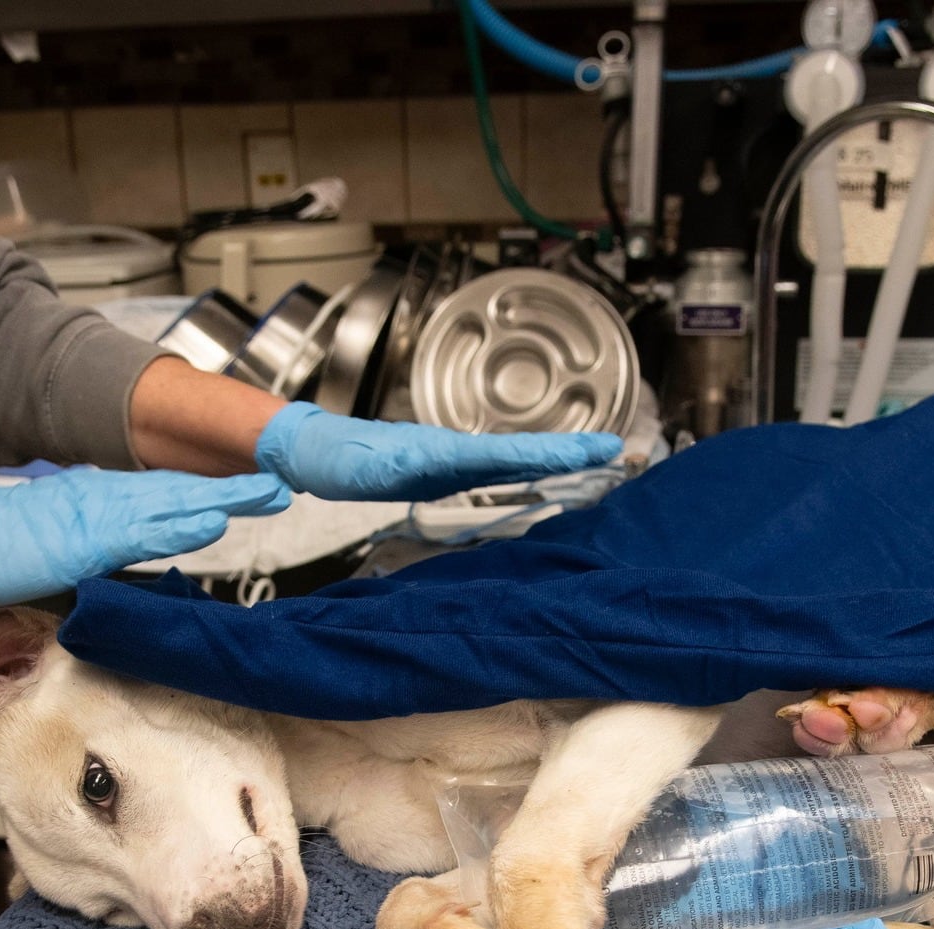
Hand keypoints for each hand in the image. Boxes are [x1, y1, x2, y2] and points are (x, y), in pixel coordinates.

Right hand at [0, 466, 290, 616]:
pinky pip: (144, 530)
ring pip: (173, 504)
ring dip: (222, 498)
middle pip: (181, 492)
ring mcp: (97, 515)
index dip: (210, 492)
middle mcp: (103, 498)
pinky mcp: (87, 537)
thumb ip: (96, 561)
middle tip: (280, 486)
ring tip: (267, 494)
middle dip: (233, 489)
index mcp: (98, 501)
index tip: (249, 492)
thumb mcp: (57, 554)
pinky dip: (181, 524)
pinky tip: (214, 519)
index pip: (165, 496)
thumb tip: (126, 581)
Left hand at [254, 401, 622, 501]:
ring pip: (512, 458)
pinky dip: (528, 467)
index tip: (593, 449)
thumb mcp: (362, 468)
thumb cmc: (339, 458)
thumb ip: (388, 468)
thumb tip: (417, 466)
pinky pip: (496, 467)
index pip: (509, 453)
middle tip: (614, 451)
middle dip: (569, 452)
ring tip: (596, 459)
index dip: (553, 452)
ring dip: (555, 459)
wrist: (319, 451)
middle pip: (521, 452)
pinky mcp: (447, 468)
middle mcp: (454, 452)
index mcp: (443, 452)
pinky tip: (544, 474)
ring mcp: (453, 459)